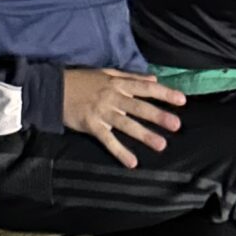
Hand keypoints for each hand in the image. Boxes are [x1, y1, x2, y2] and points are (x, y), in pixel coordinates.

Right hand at [63, 68, 184, 167]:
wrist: (53, 89)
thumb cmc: (82, 80)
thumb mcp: (107, 73)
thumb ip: (131, 77)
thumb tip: (154, 79)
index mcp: (118, 83)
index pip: (146, 88)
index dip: (164, 93)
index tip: (182, 100)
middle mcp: (112, 97)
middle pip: (139, 107)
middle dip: (158, 116)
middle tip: (176, 125)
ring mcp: (102, 112)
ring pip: (126, 124)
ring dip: (144, 135)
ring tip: (161, 145)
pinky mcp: (91, 126)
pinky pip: (108, 141)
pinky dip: (120, 152)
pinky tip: (132, 163)